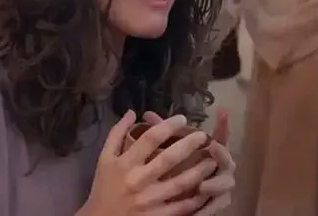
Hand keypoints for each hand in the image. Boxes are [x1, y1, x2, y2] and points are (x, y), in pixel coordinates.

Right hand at [81, 111, 216, 215]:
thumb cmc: (103, 188)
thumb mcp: (104, 159)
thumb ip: (116, 134)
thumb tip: (132, 112)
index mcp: (125, 164)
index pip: (149, 139)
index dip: (168, 126)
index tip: (182, 118)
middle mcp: (138, 180)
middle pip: (169, 158)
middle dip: (190, 144)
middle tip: (203, 135)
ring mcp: (150, 201)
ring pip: (181, 183)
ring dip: (200, 170)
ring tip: (213, 159)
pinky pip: (182, 206)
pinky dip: (197, 197)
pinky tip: (207, 187)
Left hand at [143, 109, 234, 215]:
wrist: (181, 196)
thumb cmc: (178, 167)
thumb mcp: (169, 149)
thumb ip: (161, 133)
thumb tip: (146, 115)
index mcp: (211, 149)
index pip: (220, 135)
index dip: (223, 124)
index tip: (222, 111)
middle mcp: (220, 165)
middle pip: (227, 158)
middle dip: (222, 153)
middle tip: (214, 148)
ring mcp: (221, 185)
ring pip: (226, 183)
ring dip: (215, 184)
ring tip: (202, 186)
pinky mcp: (217, 204)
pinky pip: (217, 206)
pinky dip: (208, 209)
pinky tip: (199, 212)